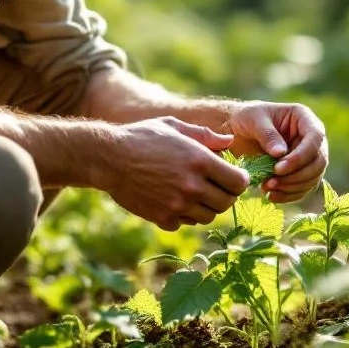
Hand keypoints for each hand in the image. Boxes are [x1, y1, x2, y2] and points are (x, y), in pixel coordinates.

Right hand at [99, 117, 250, 230]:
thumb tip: (229, 141)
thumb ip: (205, 135)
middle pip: (226, 203)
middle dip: (226, 195)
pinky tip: (176, 200)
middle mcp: (192, 186)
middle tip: (217, 186)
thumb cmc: (143, 137)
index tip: (234, 177)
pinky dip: (185, 215)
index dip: (239, 180)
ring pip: (208, 216)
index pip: (238, 183)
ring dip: (207, 206)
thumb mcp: (175, 127)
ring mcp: (177, 205)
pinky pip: (185, 223)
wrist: (109, 158)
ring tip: (196, 193)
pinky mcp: (162, 218)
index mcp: (200, 161)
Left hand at [229, 101, 327, 203]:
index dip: (300, 156)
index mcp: (304, 118)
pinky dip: (288, 195)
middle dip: (296, 176)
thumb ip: (267, 135)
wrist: (238, 130)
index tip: (278, 168)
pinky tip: (271, 196)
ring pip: (312, 178)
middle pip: (318, 162)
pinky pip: (302, 188)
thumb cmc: (247, 118)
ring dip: (292, 187)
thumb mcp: (253, 120)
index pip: (315, 138)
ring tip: (267, 187)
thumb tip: (281, 153)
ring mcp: (307, 157)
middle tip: (272, 182)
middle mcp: (311, 138)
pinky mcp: (300, 172)